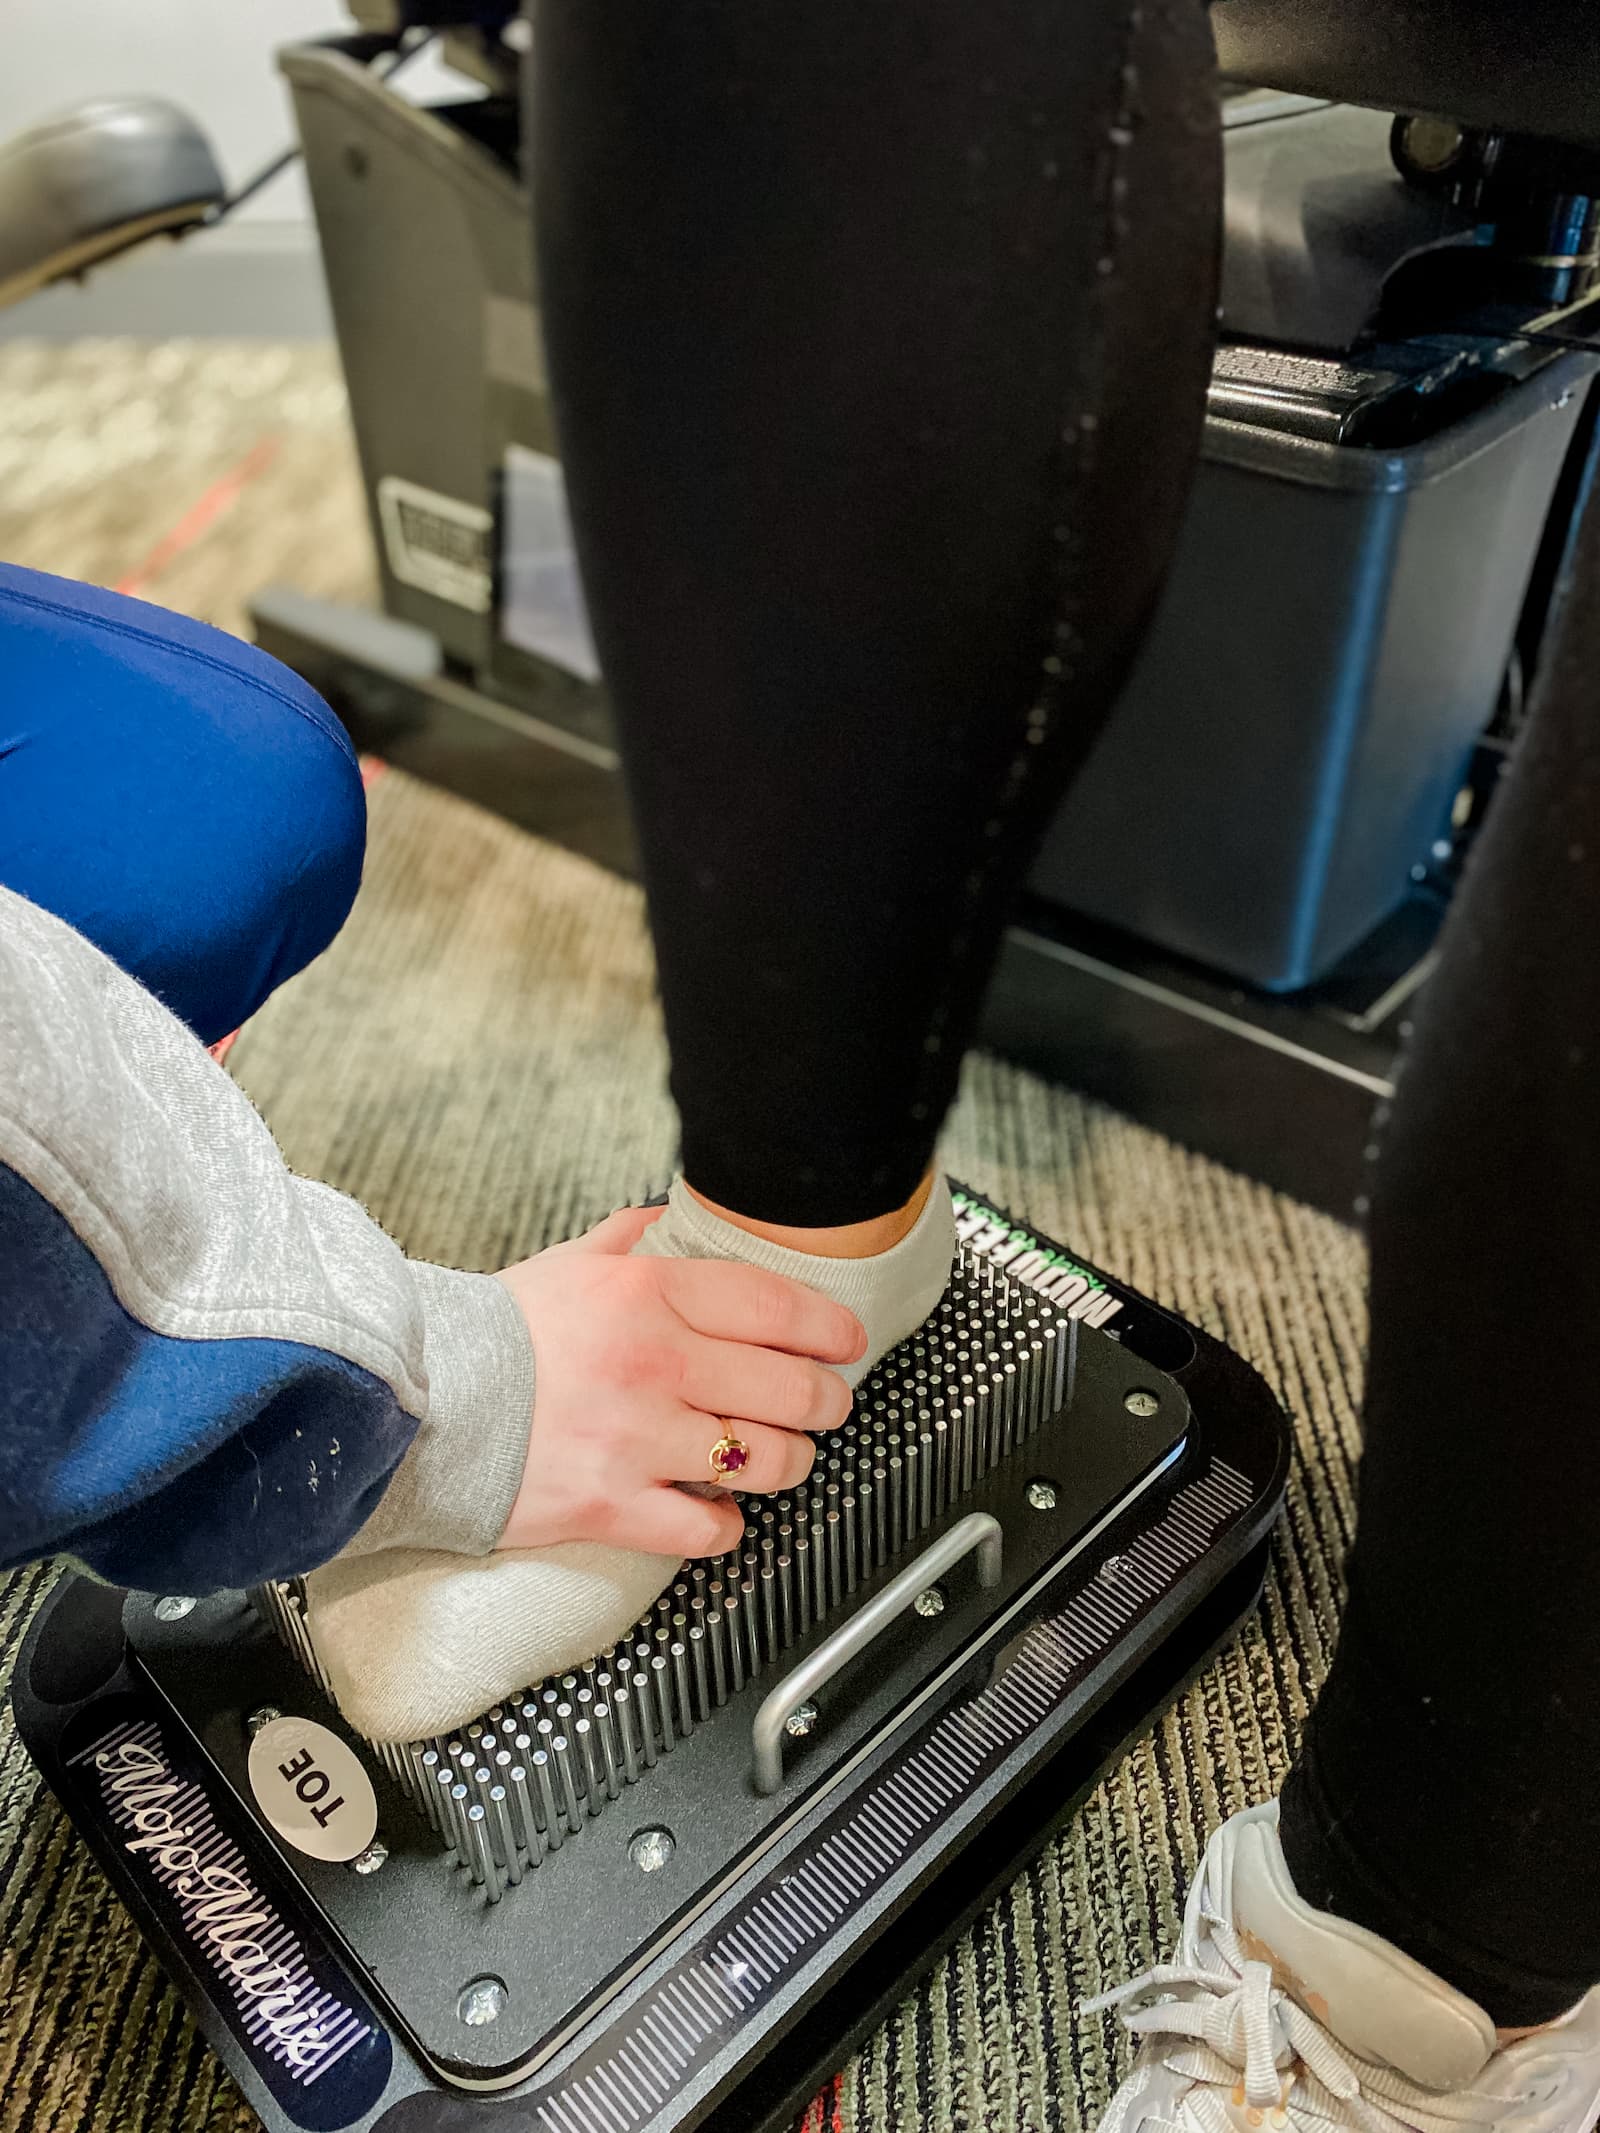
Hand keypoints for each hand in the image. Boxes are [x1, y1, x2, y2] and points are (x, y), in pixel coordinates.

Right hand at [493, 1205, 865, 1558]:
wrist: (418, 1404)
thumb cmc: (496, 1335)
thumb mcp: (566, 1265)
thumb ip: (628, 1240)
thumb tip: (667, 1218)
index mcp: (647, 1292)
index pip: (777, 1307)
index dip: (830, 1330)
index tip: (847, 1344)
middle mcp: (654, 1362)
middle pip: (790, 1389)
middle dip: (826, 1402)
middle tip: (827, 1406)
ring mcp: (637, 1438)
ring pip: (767, 1461)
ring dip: (788, 1462)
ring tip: (780, 1457)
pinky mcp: (614, 1505)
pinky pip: (710, 1528)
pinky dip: (725, 1522)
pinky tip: (717, 1507)